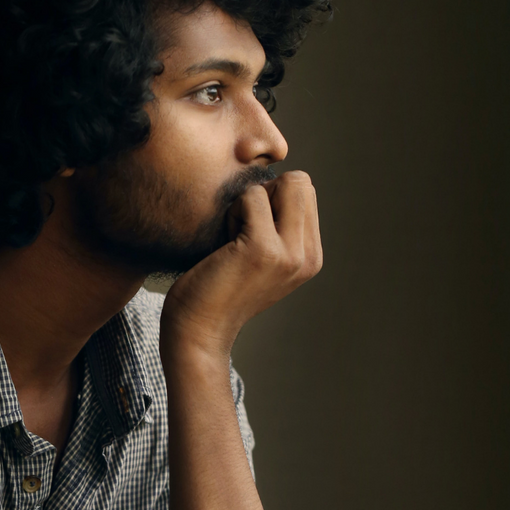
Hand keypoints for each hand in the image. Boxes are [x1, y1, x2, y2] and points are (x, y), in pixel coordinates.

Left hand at [160, 170, 321, 362]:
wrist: (198, 330)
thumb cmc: (217, 286)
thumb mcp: (261, 257)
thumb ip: (279, 226)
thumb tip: (276, 179)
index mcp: (311, 257)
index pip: (306, 192)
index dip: (273, 197)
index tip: (251, 230)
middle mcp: (307, 256)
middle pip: (300, 181)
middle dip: (265, 193)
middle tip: (242, 230)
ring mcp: (289, 253)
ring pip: (279, 184)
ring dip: (247, 203)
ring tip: (232, 240)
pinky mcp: (264, 249)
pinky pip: (251, 196)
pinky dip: (232, 212)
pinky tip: (223, 244)